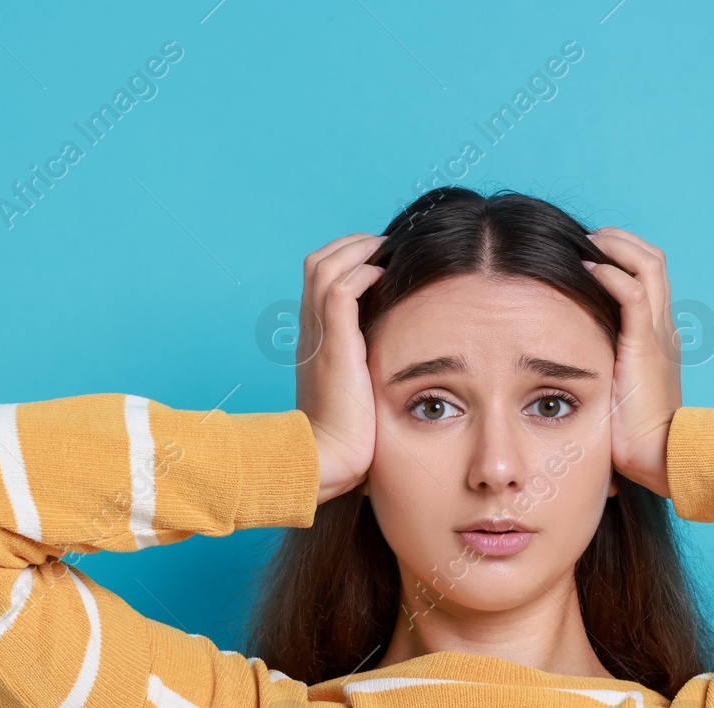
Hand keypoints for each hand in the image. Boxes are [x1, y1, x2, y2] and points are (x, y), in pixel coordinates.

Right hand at [294, 233, 385, 504]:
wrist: (326, 458)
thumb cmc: (349, 436)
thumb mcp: (361, 391)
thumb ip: (372, 368)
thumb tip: (402, 359)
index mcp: (316, 339)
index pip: (323, 281)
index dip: (349, 262)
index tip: (382, 260)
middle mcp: (311, 330)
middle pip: (319, 262)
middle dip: (353, 245)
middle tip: (388, 244)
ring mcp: (318, 335)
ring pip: (326, 266)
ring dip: (359, 250)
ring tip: (389, 248)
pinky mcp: (332, 345)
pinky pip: (339, 290)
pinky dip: (362, 273)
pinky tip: (386, 275)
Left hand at [583, 227, 682, 498]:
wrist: (659, 455)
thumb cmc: (633, 434)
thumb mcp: (615, 391)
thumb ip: (600, 369)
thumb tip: (567, 366)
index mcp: (657, 336)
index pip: (648, 277)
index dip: (621, 257)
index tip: (587, 255)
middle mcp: (662, 326)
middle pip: (652, 259)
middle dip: (618, 241)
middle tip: (585, 239)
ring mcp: (657, 332)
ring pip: (648, 264)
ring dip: (615, 246)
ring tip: (585, 244)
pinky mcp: (646, 343)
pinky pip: (634, 292)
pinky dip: (611, 273)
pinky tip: (586, 271)